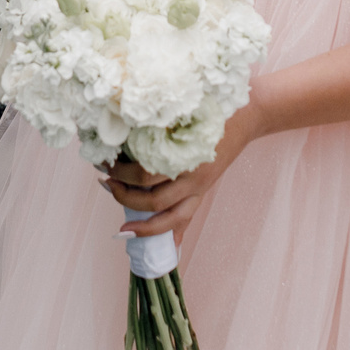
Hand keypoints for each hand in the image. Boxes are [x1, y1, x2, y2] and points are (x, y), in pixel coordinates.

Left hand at [103, 94, 274, 239]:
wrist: (247, 117)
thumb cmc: (209, 110)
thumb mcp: (182, 114)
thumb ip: (158, 123)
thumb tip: (125, 127)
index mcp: (182, 153)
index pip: (144, 174)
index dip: (120, 175)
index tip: (103, 166)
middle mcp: (190, 174)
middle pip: (150, 198)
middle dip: (122, 194)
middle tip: (106, 181)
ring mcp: (198, 186)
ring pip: (165, 215)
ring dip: (139, 219)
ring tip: (121, 212)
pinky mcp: (203, 191)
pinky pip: (185, 218)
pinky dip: (170, 232)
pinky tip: (156, 240)